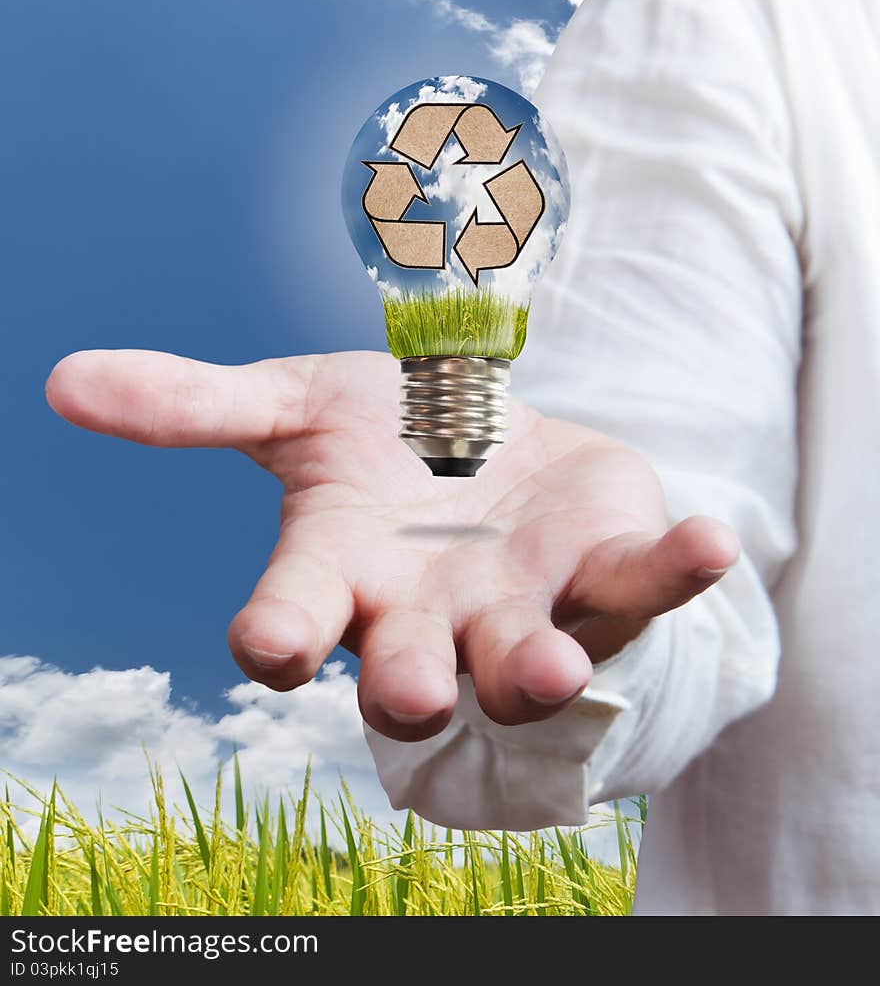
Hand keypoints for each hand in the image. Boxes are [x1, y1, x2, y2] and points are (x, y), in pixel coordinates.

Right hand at [46, 349, 738, 741]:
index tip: (271, 642)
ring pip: (525, 657)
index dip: (281, 638)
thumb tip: (60, 378)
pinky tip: (709, 540)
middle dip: (415, 685)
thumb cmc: (381, 442)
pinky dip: (674, 568)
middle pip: (412, 672)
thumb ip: (191, 403)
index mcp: (341, 577)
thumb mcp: (291, 408)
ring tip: (553, 664)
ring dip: (538, 664)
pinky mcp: (601, 574)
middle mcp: (426, 615)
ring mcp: (520, 605)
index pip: (294, 625)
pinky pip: (640, 584)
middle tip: (420, 691)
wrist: (491, 444)